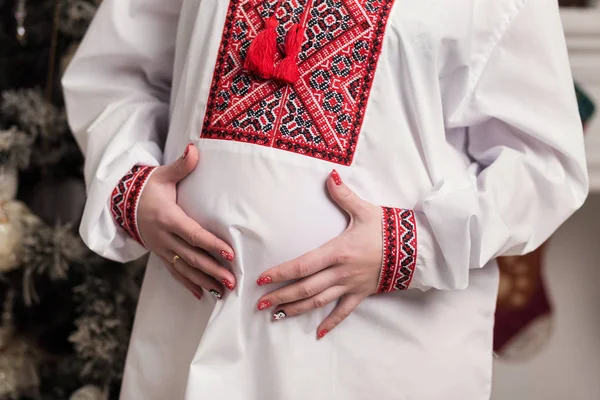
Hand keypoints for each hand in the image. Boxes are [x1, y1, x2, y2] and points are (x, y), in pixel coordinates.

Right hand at [137, 143, 235, 299]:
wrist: (124, 203)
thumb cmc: (150, 188)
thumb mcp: (163, 176)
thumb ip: (181, 166)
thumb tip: (194, 149)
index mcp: (168, 218)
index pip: (194, 234)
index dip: (212, 245)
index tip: (230, 253)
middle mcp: (164, 237)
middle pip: (192, 257)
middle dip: (213, 270)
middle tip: (232, 280)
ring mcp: (162, 249)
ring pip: (185, 269)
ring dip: (205, 281)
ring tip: (224, 291)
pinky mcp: (160, 255)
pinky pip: (175, 273)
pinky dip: (188, 284)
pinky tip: (202, 295)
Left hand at [256, 170, 382, 338]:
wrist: (415, 249)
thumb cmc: (387, 229)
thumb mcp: (364, 210)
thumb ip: (344, 195)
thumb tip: (330, 176)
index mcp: (337, 252)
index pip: (302, 265)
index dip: (281, 273)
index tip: (262, 279)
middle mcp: (340, 272)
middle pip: (305, 288)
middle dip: (281, 296)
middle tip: (259, 304)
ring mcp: (350, 285)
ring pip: (319, 302)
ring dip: (296, 309)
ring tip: (277, 316)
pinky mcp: (361, 293)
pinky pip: (343, 312)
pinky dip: (330, 323)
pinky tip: (318, 334)